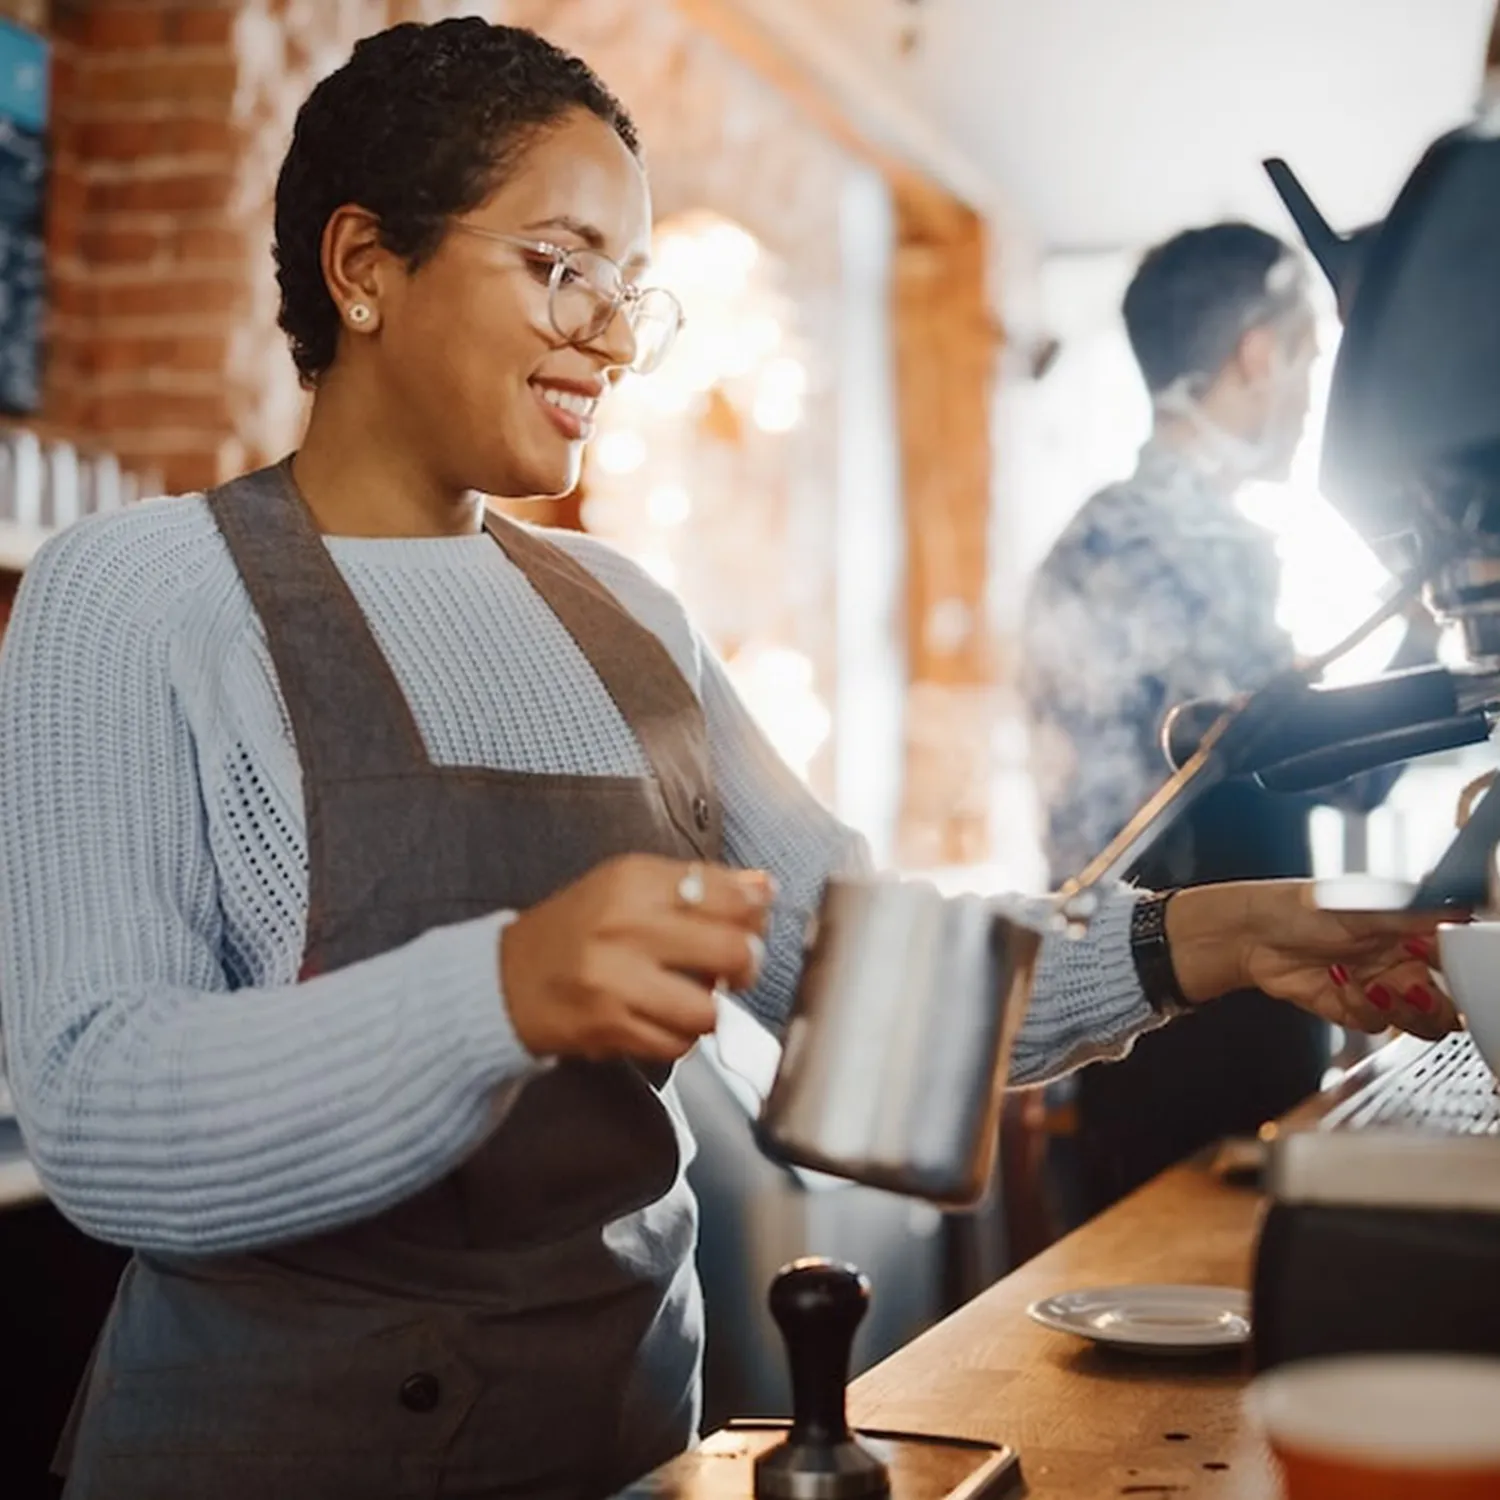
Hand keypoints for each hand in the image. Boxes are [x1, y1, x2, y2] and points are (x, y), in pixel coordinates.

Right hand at [501, 854, 772, 1062]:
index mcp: (634, 881)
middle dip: (746, 964)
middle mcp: (625, 926)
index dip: (755, 913)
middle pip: (730, 951)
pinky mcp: (609, 1027)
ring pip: (708, 1008)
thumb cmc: (579, 929)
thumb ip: (699, 884)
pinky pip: (678, 1043)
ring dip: (710, 1007)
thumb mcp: (631, 887)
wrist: (506, 980)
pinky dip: (681, 1036)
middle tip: (735, 966)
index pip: (729, 895)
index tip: (751, 921)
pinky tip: (664, 1018)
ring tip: (693, 996)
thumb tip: (764, 886)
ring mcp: (615, 980)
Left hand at [1165, 881, 1460, 1039]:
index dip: (1457, 968)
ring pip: (1417, 1023)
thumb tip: (1459, 909)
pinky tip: (1338, 980)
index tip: (1438, 959)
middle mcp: (1399, 963)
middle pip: (1446, 1005)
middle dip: (1434, 1003)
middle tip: (1410, 986)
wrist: (1249, 935)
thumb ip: (1417, 915)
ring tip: (1374, 985)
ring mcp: (1376, 990)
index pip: (1457, 961)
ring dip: (1398, 1008)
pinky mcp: (1351, 1010)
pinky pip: (1373, 1025)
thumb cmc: (1300, 907)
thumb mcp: (1366, 906)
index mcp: (1411, 933)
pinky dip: (1359, 1006)